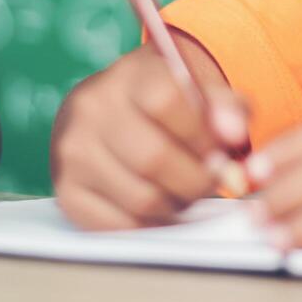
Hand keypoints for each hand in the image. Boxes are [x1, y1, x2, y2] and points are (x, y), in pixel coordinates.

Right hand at [51, 46, 249, 229]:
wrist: (106, 112)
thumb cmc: (163, 102)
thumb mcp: (197, 87)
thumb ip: (227, 105)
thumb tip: (234, 132)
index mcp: (128, 75)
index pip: (167, 100)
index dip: (204, 134)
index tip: (222, 149)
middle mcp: (92, 109)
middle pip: (155, 158)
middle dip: (198, 179)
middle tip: (212, 179)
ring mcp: (73, 152)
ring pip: (141, 198)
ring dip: (177, 205)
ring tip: (186, 191)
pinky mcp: (67, 192)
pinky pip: (120, 225)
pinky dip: (151, 224)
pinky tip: (162, 207)